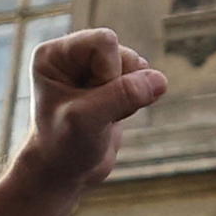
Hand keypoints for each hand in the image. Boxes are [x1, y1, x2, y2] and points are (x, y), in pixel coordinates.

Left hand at [0, 28, 167, 215]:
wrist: (63, 174)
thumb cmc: (63, 146)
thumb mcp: (88, 120)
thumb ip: (122, 96)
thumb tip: (160, 80)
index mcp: (55, 54)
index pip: (104, 41)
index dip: (109, 72)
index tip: (90, 102)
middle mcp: (73, 55)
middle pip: (123, 52)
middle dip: (120, 85)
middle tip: (98, 112)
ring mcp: (93, 69)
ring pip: (136, 66)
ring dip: (129, 95)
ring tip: (104, 117)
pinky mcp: (112, 83)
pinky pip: (141, 80)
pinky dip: (134, 101)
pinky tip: (113, 117)